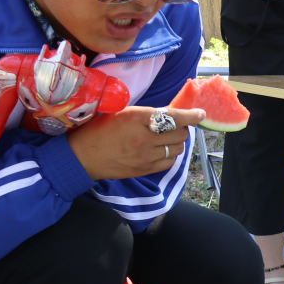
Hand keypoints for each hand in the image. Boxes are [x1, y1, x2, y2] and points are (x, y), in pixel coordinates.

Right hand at [68, 106, 205, 180]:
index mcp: (137, 119)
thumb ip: (147, 114)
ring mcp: (145, 156)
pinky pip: (169, 163)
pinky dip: (170, 155)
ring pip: (177, 149)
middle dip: (181, 128)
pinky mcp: (144, 170)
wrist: (83, 156)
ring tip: (166, 138)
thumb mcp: (122, 113)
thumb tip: (170, 113)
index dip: (190, 115)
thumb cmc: (100, 130)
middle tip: (174, 125)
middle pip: (179, 133)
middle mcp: (144, 138)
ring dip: (176, 142)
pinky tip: (162, 151)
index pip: (173, 117)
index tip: (200, 114)